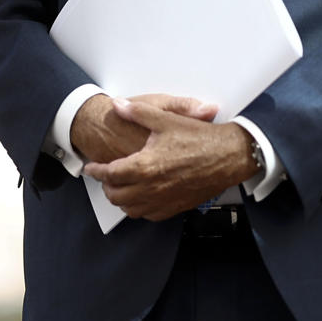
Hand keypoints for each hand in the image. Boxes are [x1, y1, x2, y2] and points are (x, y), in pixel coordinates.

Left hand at [84, 97, 252, 220]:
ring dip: (122, 199)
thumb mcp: (168, 119)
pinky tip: (143, 197)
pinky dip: (140, 208)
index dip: (96, 171)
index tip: (91, 168)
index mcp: (144, 166)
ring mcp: (163, 200)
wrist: (230, 155)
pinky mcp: (175, 207)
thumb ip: (139, 113)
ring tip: (123, 187)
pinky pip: (148, 215)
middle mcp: (150, 188)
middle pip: (115, 195)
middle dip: (106, 186)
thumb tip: (118, 105)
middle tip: (107, 177)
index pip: (109, 174)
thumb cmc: (201, 138)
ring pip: (130, 209)